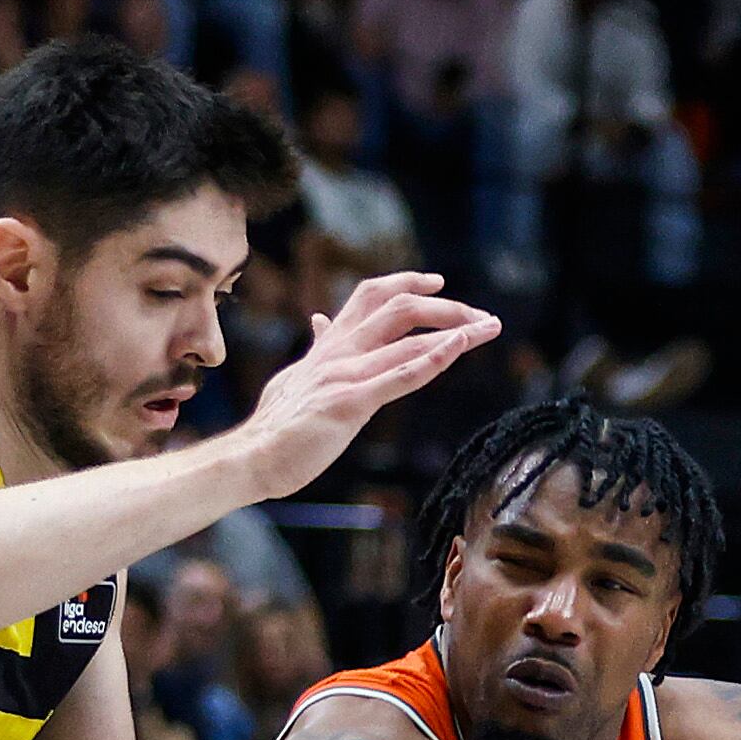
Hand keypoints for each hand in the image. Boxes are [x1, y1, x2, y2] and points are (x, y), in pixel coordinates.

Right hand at [237, 273, 499, 500]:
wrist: (251, 456)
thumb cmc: (277, 425)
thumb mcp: (297, 376)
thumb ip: (317, 349)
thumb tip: (320, 322)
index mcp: (330, 346)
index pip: (371, 296)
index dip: (407, 283)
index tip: (439, 284)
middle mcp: (339, 352)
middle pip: (398, 308)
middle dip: (447, 307)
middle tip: (481, 316)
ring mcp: (344, 376)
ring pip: (406, 339)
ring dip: (455, 331)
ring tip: (489, 328)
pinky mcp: (349, 404)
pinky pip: (397, 376)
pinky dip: (432, 359)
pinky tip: (459, 347)